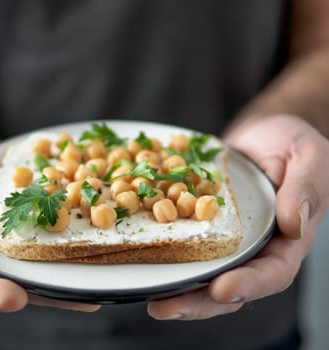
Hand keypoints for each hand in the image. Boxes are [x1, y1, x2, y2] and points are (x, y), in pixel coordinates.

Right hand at [0, 117, 98, 312]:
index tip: (15, 298)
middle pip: (3, 279)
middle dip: (39, 290)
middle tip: (75, 296)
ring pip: (28, 258)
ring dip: (59, 271)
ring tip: (93, 282)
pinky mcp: (19, 214)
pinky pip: (40, 226)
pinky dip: (63, 233)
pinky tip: (92, 234)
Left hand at [148, 115, 328, 319]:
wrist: (262, 136)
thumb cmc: (292, 143)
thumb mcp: (308, 157)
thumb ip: (305, 188)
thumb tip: (294, 224)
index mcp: (286, 239)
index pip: (273, 272)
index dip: (248, 285)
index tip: (221, 289)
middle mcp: (255, 247)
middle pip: (231, 286)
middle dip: (199, 301)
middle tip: (165, 307)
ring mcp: (226, 240)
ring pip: (203, 273)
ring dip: (177, 289)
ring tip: (152, 299)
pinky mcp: (202, 225)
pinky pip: (184, 243)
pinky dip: (164, 253)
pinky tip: (140, 256)